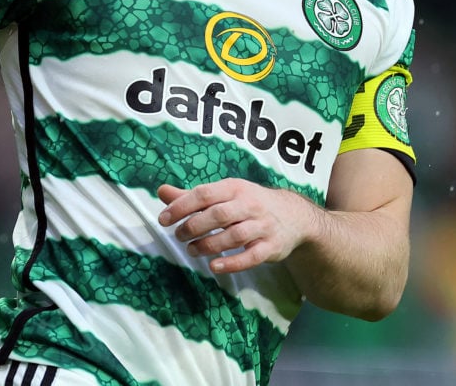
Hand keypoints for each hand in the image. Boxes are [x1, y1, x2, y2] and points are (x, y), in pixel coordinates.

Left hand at [157, 180, 317, 273]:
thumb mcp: (224, 194)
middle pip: (219, 214)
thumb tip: (161, 191)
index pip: (205, 194)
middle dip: (194, 226)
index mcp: (235, 188)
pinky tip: (214, 267)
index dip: (182, 206)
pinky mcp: (271, 247)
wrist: (293, 216)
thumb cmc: (249, 204)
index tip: (164, 219)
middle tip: (179, 236)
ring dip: (209, 245)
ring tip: (192, 250)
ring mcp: (262, 226)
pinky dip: (232, 263)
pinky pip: (251, 257)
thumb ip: (193, 196)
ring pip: (234, 236)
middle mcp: (250, 205)